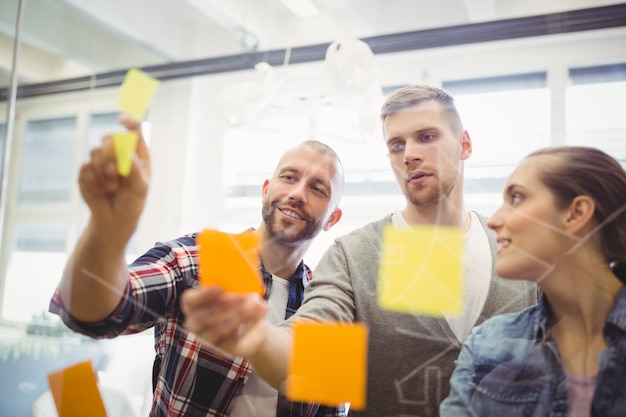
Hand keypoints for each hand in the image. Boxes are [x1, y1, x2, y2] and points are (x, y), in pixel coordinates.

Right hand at [78, 113, 149, 235]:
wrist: (114, 219)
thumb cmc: (133, 202)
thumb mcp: (141, 189)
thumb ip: (136, 171)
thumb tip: (128, 153)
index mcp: (137, 153)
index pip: (134, 131)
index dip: (129, 122)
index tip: (122, 119)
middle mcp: (118, 153)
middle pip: (109, 138)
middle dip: (110, 154)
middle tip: (115, 173)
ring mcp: (101, 161)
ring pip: (95, 152)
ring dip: (103, 173)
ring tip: (112, 188)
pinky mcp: (87, 171)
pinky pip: (85, 168)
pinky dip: (93, 183)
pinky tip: (101, 192)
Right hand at [181, 286, 268, 358]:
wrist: (251, 324)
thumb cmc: (236, 303)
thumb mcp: (233, 291)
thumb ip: (231, 285)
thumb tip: (240, 280)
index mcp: (193, 305)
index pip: (189, 300)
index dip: (203, 294)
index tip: (219, 288)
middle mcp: (195, 324)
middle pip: (202, 316)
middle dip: (224, 305)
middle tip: (243, 297)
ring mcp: (206, 339)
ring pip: (219, 328)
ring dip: (240, 315)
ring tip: (258, 305)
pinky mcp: (221, 350)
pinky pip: (233, 339)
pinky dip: (249, 325)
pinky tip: (259, 314)